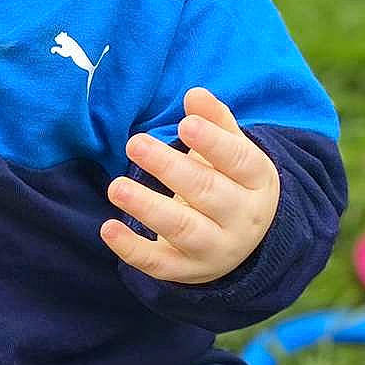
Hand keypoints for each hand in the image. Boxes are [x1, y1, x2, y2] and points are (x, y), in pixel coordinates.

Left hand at [101, 87, 280, 283]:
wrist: (247, 242)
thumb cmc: (232, 182)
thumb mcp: (234, 151)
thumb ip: (215, 122)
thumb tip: (194, 94)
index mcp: (257, 182)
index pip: (238, 161)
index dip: (213, 142)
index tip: (184, 124)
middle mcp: (240, 218)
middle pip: (206, 192)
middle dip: (169, 168)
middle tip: (135, 143)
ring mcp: (214, 249)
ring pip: (183, 229)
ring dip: (147, 208)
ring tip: (116, 186)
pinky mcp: (187, 270)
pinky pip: (159, 264)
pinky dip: (132, 250)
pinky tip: (108, 228)